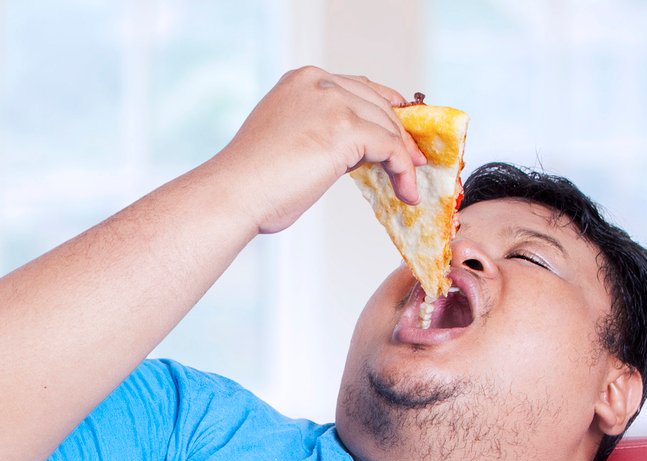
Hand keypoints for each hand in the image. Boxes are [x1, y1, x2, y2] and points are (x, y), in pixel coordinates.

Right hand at [205, 67, 424, 234]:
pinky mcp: (346, 129)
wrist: (233, 194)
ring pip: (387, 126)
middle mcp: (319, 82)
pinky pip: (390, 148)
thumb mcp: (288, 138)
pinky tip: (406, 191)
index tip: (401, 130)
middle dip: (399, 134)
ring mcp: (333, 103)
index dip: (385, 109)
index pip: (356, 88)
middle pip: (377, 104)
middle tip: (413, 161)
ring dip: (403, 158)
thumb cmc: (250, 180)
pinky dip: (403, 171)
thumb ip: (319, 130)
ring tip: (408, 186)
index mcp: (302, 80)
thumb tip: (357, 148)